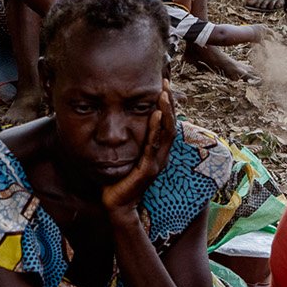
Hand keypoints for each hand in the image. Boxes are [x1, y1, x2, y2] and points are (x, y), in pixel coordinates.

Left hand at [103, 88, 176, 214]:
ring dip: (166, 111)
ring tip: (164, 94)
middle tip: (166, 82)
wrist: (116, 204)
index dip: (167, 104)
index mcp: (156, 150)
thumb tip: (123, 119)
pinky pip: (153, 146)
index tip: (164, 85)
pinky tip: (155, 115)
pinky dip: (156, 129)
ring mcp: (156, 162)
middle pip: (170, 124)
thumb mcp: (127, 154)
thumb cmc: (120, 178)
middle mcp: (160, 155)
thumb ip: (131, 139)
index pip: (166, 123)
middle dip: (169, 103)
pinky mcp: (147, 170)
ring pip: (166, 133)